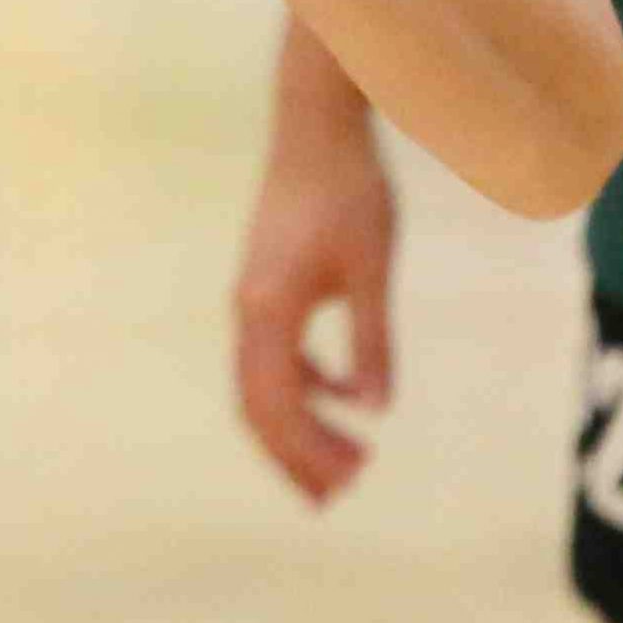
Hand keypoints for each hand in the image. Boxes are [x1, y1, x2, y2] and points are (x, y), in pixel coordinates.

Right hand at [233, 116, 397, 503]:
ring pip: (263, 383)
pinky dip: (304, 388)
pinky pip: (274, 356)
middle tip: (339, 496)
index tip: (346, 483)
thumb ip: (371, 340)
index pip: (276, 404)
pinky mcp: (265, 286)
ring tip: (347, 459)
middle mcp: (248, 310)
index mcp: (267, 309)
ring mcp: (252, 298)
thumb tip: (373, 410)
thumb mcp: (371, 268)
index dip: (305, 452)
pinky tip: (343, 396)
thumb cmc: (349, 190)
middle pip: (258, 404)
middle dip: (295, 454)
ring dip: (299, 426)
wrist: (316, 126)